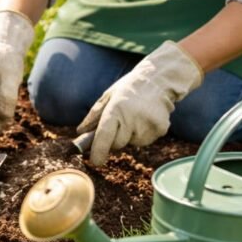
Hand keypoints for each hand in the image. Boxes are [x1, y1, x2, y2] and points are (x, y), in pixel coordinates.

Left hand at [77, 41, 203, 165]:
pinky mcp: (160, 129)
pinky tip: (145, 119)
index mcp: (116, 109)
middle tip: (120, 122)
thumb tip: (81, 132)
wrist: (159, 80)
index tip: (95, 161)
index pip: (104, 136)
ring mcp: (148, 125)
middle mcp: (132, 118)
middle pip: (117, 144)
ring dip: (130, 136)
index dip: (98, 151)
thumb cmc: (129, 88)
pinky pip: (146, 141)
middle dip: (114, 139)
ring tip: (135, 116)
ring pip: (132, 143)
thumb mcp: (108, 96)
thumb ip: (94, 116)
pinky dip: (143, 134)